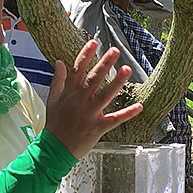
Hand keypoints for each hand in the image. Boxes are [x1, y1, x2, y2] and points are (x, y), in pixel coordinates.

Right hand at [45, 40, 142, 157]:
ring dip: (117, 82)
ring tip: (127, 69)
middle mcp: (80, 102)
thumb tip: (60, 62)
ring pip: (105, 95)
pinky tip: (139, 106)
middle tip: (116, 50)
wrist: (54, 150)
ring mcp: (90, 115)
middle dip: (104, 64)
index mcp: (70, 94)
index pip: (77, 70)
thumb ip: (58, 80)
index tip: (94, 43)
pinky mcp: (98, 128)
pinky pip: (115, 119)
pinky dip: (127, 113)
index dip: (85, 55)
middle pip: (93, 79)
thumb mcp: (52, 100)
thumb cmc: (55, 124)